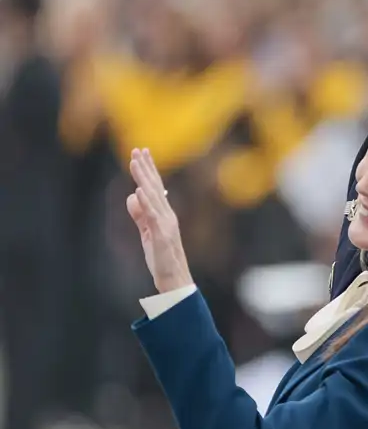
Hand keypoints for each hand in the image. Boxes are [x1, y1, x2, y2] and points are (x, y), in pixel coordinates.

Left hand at [127, 148, 192, 292]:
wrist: (174, 279)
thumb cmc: (162, 258)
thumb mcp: (147, 233)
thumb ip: (140, 215)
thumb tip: (132, 196)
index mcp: (163, 214)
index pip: (155, 188)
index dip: (148, 170)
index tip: (141, 153)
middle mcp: (167, 215)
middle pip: (154, 187)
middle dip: (146, 167)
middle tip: (138, 149)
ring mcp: (166, 224)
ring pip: (152, 196)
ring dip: (143, 178)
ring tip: (135, 162)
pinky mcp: (162, 235)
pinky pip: (153, 215)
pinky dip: (146, 202)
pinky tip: (139, 190)